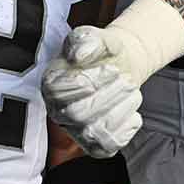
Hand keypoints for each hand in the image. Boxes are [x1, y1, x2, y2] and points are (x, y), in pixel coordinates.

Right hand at [42, 26, 145, 157]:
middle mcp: (58, 111)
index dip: (89, 81)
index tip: (111, 68)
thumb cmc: (102, 53)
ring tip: (132, 91)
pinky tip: (132, 112)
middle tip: (126, 79)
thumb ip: (86, 40)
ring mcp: (76, 130)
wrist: (119, 66)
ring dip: (121, 110)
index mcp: (51, 83)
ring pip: (95, 133)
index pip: (59, 91)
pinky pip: (110, 147)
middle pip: (78, 114)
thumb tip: (79, 54)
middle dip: (109, 95)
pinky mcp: (96, 145)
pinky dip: (126, 128)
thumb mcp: (94, 36)